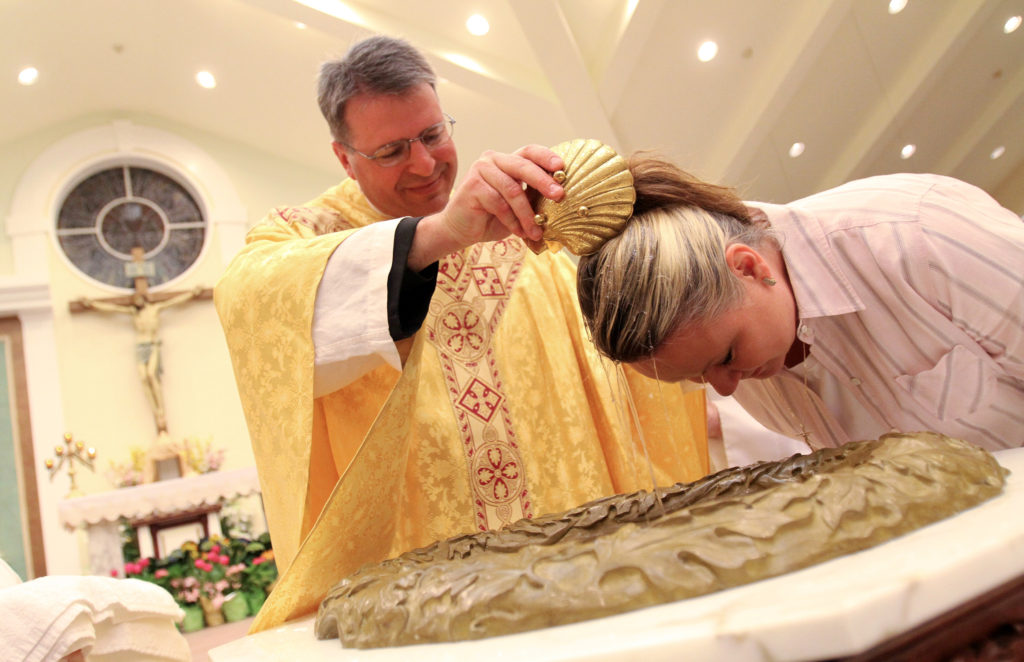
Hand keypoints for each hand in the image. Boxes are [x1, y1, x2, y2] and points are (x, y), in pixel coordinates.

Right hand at [408, 145, 563, 269]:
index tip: (561, 168)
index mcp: (507, 161)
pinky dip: (512, 220)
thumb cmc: (492, 217)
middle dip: (543, 182)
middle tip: (559, 195)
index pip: (529, 152)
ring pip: (513, 190)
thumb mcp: (518, 205)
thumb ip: (532, 196)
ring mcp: (481, 170)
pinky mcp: (472, 185)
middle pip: (523, 166)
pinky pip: (499, 203)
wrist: (461, 230)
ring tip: (536, 231)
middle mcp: (493, 160)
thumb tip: (560, 196)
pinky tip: (518, 232)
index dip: (546, 157)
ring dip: (527, 214)